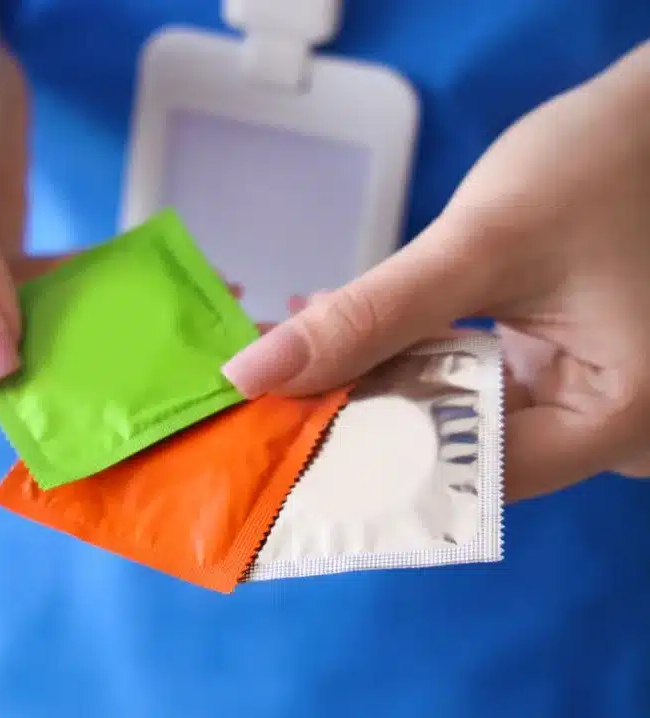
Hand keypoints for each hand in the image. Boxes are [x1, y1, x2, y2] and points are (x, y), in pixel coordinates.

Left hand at [222, 41, 649, 501]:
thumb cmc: (597, 168)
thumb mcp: (480, 245)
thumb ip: (371, 316)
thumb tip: (253, 375)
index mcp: (617, 423)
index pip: (465, 474)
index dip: (366, 457)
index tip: (280, 434)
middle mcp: (611, 437)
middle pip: (458, 452)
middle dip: (365, 418)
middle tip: (271, 400)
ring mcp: (586, 405)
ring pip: (458, 418)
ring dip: (381, 386)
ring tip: (296, 365)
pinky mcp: (563, 374)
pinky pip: (474, 387)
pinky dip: (414, 362)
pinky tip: (351, 339)